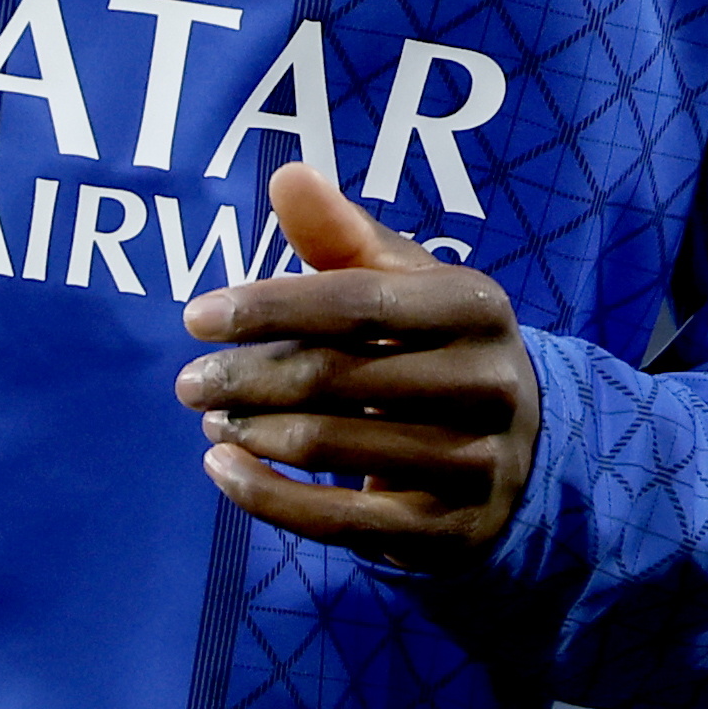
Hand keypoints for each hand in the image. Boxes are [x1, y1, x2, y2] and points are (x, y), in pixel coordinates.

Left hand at [176, 163, 540, 569]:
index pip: (358, 302)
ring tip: (212, 421)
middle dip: (248, 378)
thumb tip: (287, 177)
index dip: (271, 307)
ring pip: (332, 447)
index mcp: (476, 306)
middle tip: (190, 382)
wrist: (517, 455)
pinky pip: (338, 519)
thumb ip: (343, 235)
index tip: (197, 316)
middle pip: (337, 377)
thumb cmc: (436, 348)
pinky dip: (266, 496)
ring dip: (253, 434)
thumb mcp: (406, 285)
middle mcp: (487, 383)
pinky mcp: (448, 531)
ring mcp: (474, 463)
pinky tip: (224, 471)